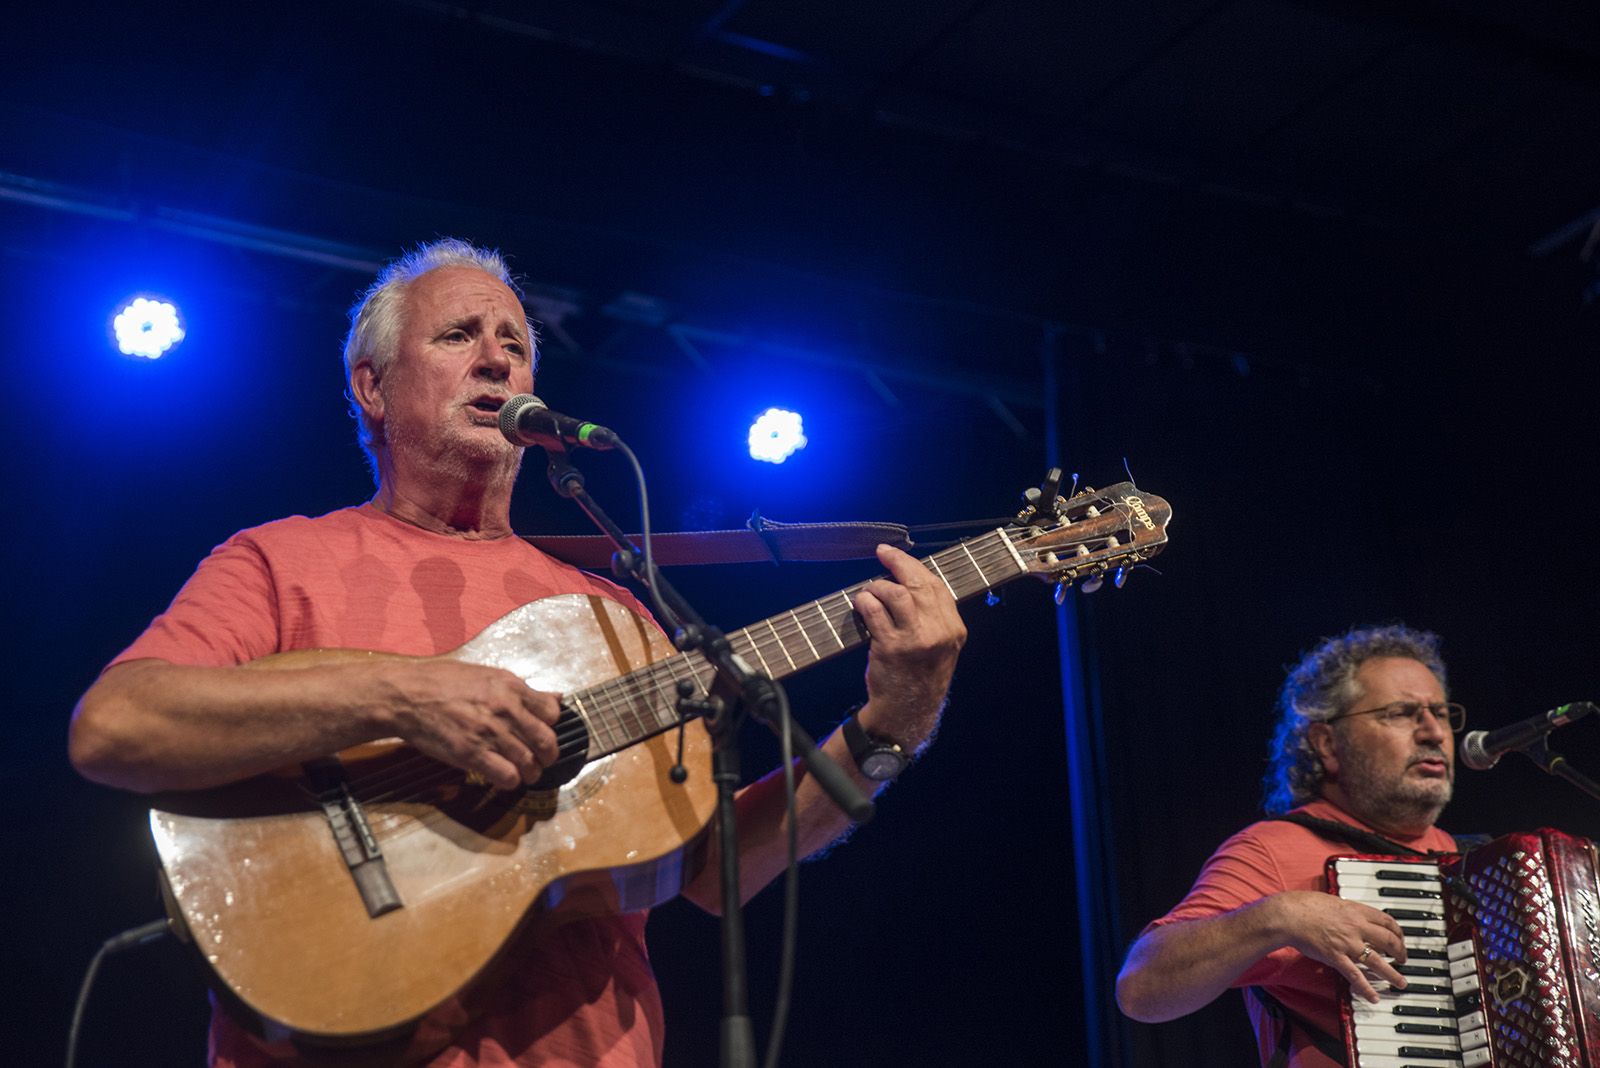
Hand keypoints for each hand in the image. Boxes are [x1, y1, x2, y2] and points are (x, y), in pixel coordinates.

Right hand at [373, 659, 561, 790]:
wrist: (406, 695)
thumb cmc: (442, 681)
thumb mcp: (487, 675)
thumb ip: (521, 689)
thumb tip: (555, 697)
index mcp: (510, 686)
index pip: (552, 712)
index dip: (551, 726)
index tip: (543, 732)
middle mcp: (505, 709)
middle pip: (546, 741)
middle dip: (548, 755)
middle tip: (541, 760)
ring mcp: (488, 732)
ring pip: (529, 763)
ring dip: (530, 772)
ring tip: (524, 773)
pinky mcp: (471, 754)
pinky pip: (507, 776)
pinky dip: (510, 781)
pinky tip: (504, 777)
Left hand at [853, 543, 966, 745]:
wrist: (908, 710)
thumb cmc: (921, 676)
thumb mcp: (942, 646)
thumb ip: (934, 617)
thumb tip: (910, 581)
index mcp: (954, 629)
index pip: (936, 586)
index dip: (916, 567)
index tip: (899, 557)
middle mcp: (938, 632)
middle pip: (918, 584)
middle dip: (897, 562)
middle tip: (883, 553)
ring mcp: (915, 639)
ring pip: (896, 593)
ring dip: (878, 585)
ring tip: (870, 590)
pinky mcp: (891, 647)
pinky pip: (874, 611)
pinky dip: (864, 601)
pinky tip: (860, 602)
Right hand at [1270, 890, 1409, 1002]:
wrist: (1288, 915)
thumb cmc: (1304, 905)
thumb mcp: (1331, 901)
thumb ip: (1347, 910)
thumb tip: (1354, 914)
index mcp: (1356, 911)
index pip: (1386, 921)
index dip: (1398, 931)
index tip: (1400, 938)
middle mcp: (1356, 927)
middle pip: (1388, 941)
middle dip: (1400, 952)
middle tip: (1403, 960)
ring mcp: (1347, 944)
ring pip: (1378, 962)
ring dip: (1392, 974)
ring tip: (1400, 982)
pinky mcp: (1335, 957)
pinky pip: (1355, 976)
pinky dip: (1366, 988)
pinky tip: (1373, 997)